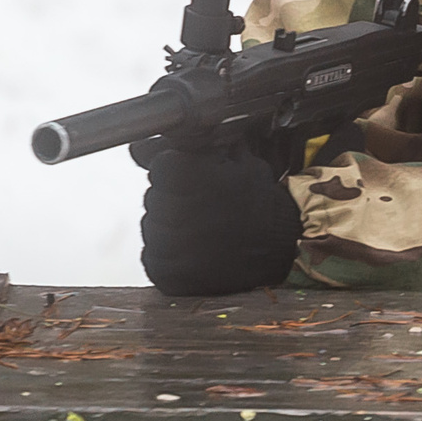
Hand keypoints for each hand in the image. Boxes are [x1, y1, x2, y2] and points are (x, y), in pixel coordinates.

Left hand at [137, 134, 302, 295]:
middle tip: (209, 208)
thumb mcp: (237, 162)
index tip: (201, 183)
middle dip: (175, 198)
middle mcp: (167, 208)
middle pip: (155, 195)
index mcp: (182, 174)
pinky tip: (198, 251)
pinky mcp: (163, 272)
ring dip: (172, 226)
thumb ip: (190, 148)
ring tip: (206, 232)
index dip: (181, 172)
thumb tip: (137, 147)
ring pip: (153, 225)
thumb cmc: (261, 202)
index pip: (161, 166)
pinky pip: (154, 255)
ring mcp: (163, 244)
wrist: (284, 250)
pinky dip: (171, 254)